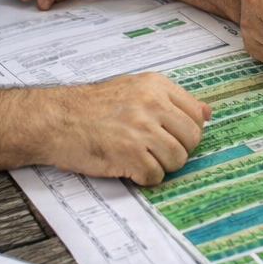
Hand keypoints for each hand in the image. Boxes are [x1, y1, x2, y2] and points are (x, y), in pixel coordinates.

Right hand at [48, 73, 211, 185]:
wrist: (54, 119)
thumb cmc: (90, 106)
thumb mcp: (132, 88)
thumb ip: (170, 99)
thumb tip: (208, 112)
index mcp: (155, 86)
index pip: (196, 113)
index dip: (188, 130)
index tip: (174, 136)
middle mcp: (151, 104)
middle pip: (192, 139)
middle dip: (179, 150)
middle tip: (156, 150)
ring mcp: (141, 129)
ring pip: (178, 159)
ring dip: (162, 165)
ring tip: (141, 158)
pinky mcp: (129, 154)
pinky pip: (156, 175)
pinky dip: (145, 177)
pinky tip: (130, 167)